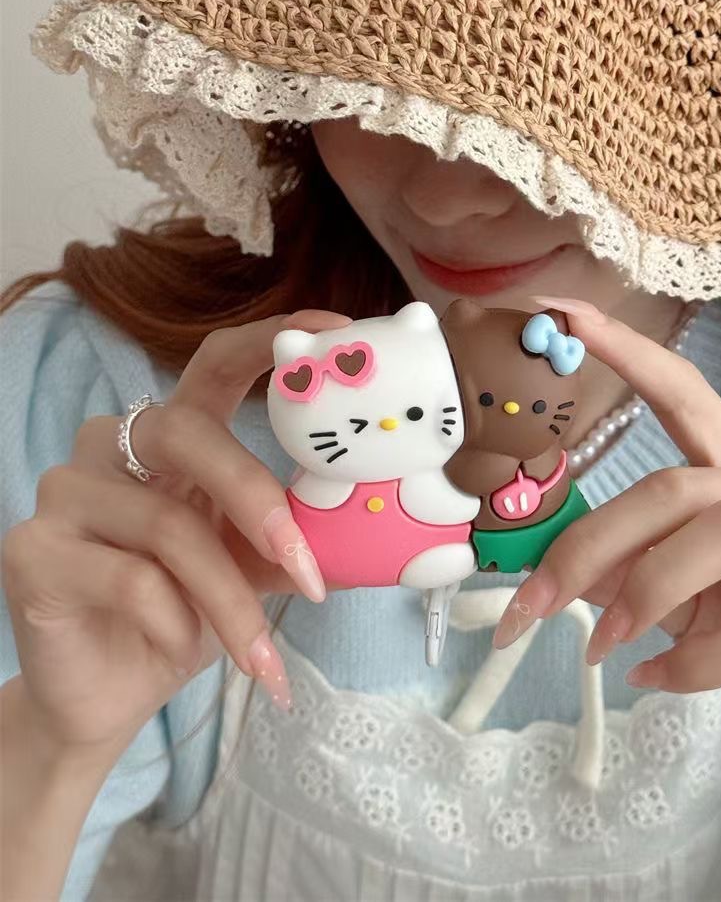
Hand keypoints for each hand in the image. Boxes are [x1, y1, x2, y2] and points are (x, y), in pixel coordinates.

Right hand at [2, 310, 348, 756]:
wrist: (107, 693)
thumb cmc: (183, 615)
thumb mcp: (252, 568)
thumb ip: (297, 535)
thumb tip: (380, 525)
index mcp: (174, 438)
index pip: (217, 363)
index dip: (273, 338)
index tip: (336, 333)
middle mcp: (113, 445)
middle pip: (189, 431)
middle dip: (256, 498)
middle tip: (308, 569)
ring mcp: (67, 492)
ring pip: (168, 525)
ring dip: (229, 600)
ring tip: (260, 654)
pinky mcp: (32, 550)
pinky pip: (127, 577)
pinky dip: (175, 620)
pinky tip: (181, 644)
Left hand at [493, 298, 720, 726]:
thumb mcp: (689, 595)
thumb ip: (633, 568)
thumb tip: (559, 566)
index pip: (685, 396)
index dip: (627, 352)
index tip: (562, 314)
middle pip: (677, 485)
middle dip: (593, 542)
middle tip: (533, 602)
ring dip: (644, 591)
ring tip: (602, 644)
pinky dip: (691, 663)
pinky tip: (653, 679)